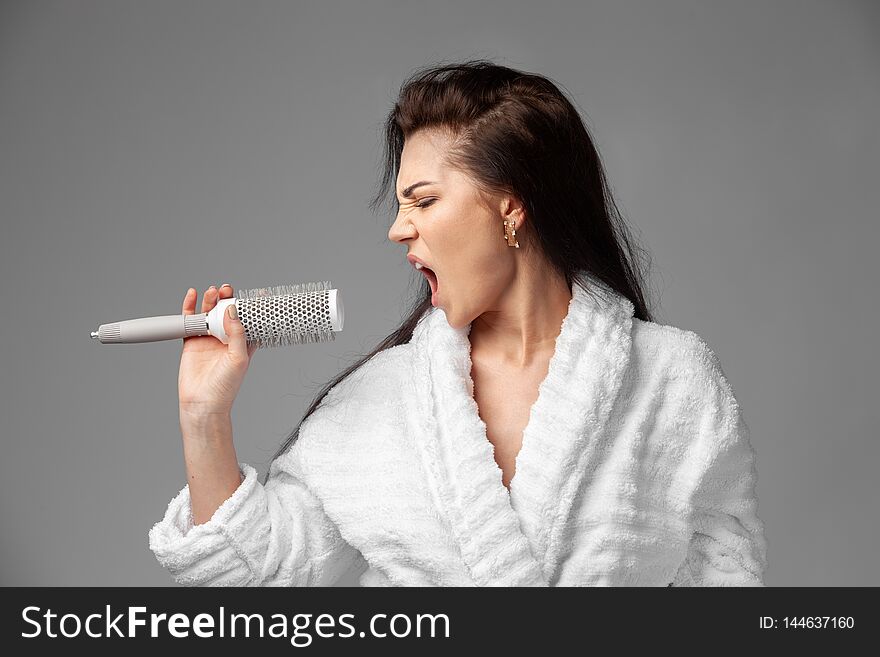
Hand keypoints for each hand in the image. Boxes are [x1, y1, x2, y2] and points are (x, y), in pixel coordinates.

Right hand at [177, 284, 257, 417]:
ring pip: (209, 313)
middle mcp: (226, 340)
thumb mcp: (239, 358)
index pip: (249, 321)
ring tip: (213, 292)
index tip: (258, 294)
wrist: (202, 403)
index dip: (253, 307)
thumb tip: (231, 310)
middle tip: (227, 289)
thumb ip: (237, 333)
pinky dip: (190, 307)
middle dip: (228, 299)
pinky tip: (192, 296)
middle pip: (227, 313)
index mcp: (242, 344)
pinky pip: (190, 320)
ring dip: (211, 300)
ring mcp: (208, 339)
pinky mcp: (192, 342)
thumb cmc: (225, 387)